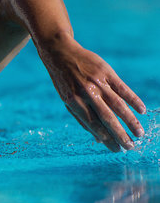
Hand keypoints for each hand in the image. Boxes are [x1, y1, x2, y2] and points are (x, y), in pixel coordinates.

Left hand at [39, 36, 145, 150]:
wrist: (60, 54)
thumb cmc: (65, 82)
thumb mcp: (67, 100)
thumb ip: (82, 118)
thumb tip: (98, 139)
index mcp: (74, 102)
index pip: (92, 124)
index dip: (105, 138)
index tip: (116, 149)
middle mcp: (86, 93)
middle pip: (106, 118)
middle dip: (119, 134)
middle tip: (130, 147)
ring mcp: (98, 82)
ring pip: (118, 105)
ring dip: (130, 121)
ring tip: (139, 133)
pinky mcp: (107, 73)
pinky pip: (123, 89)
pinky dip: (133, 100)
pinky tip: (142, 110)